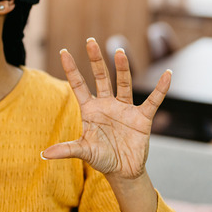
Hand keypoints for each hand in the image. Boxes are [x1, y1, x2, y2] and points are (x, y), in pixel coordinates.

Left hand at [42, 38, 171, 180]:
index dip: (71, 69)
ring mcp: (124, 109)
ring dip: (122, 68)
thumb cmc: (101, 158)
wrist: (123, 170)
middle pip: (101, 77)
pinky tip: (167, 74)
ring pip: (123, 84)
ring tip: (118, 52)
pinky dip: (160, 89)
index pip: (79, 85)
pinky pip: (153, 100)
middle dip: (96, 60)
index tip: (63, 51)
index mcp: (90, 110)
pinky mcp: (142, 117)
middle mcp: (106, 104)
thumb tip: (44, 154)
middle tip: (90, 41)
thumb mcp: (83, 152)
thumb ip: (66, 149)